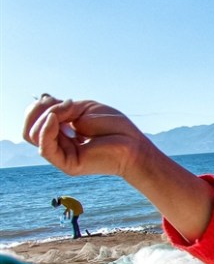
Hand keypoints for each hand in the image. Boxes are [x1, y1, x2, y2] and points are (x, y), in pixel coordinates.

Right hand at [23, 95, 148, 179]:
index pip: (34, 120)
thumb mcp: (83, 109)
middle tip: (65, 104)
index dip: (40, 106)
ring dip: (47, 116)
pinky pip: (45, 148)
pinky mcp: (68, 164)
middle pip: (28, 128)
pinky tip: (55, 118)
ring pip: (33, 136)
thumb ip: (61, 109)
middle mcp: (58, 145)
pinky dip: (46, 129)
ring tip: (70, 111)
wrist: (135, 146)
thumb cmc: (114, 127)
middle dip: (39, 109)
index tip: (61, 99)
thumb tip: (43, 106)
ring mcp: (61, 156)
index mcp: (61, 132)